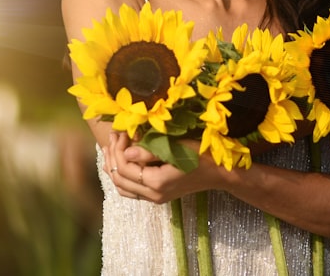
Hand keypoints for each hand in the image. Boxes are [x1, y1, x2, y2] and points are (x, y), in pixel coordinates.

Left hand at [103, 131, 226, 203]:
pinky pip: (130, 191)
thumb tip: (126, 152)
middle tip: (114, 136)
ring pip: (122, 188)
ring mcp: (155, 199)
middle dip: (113, 156)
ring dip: (114, 168)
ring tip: (111, 148)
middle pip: (120, 179)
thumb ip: (150, 151)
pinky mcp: (157, 197)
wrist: (218, 173)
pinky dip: (122, 177)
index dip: (119, 149)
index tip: (120, 131)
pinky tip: (120, 162)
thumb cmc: (201, 155)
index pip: (126, 167)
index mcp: (157, 183)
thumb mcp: (177, 148)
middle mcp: (153, 195)